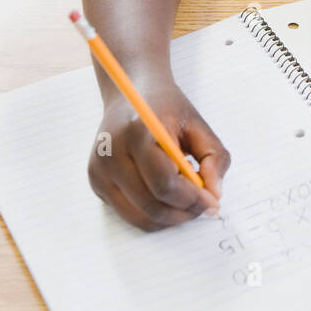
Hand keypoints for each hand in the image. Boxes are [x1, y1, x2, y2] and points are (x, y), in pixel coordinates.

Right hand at [88, 81, 229, 230]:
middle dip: (184, 212)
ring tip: (187, 200)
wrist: (131, 92)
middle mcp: (111, 153)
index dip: (192, 200)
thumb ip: (215, 158)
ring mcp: (99, 170)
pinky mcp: (95, 182)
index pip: (164, 184)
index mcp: (137, 132)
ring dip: (170, 218)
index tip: (212, 202)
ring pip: (140, 218)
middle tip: (204, 206)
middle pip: (151, 206)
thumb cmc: (167, 109)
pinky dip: (153, 213)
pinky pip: (130, 214)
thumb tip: (214, 196)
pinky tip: (166, 193)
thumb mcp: (199, 125)